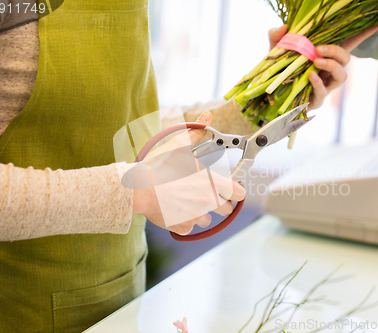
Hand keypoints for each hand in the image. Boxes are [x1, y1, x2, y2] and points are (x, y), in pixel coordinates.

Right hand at [131, 111, 245, 234]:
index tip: (230, 188)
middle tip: (204, 194)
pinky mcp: (182, 227)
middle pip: (226, 209)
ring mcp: (195, 217)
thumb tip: (207, 118)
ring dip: (201, 213)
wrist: (138, 188)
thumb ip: (197, 133)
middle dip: (219, 203)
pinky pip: (190, 228)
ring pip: (207, 220)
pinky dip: (184, 222)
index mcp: (213, 183)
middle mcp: (208, 202)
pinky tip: (174, 210)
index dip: (235, 190)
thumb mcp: (179, 146)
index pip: (238, 193)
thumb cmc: (159, 167)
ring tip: (185, 201)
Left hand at [268, 24, 377, 109]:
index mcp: (324, 56)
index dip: (362, 35)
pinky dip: (318, 83)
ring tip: (316, 61)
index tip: (376, 24)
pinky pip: (323, 92)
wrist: (267, 95)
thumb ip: (277, 37)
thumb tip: (283, 28)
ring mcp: (325, 86)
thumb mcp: (275, 51)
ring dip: (331, 65)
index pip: (347, 44)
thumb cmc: (276, 71)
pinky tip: (310, 76)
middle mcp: (328, 71)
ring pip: (341, 75)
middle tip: (318, 49)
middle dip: (336, 51)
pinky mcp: (316, 100)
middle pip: (346, 58)